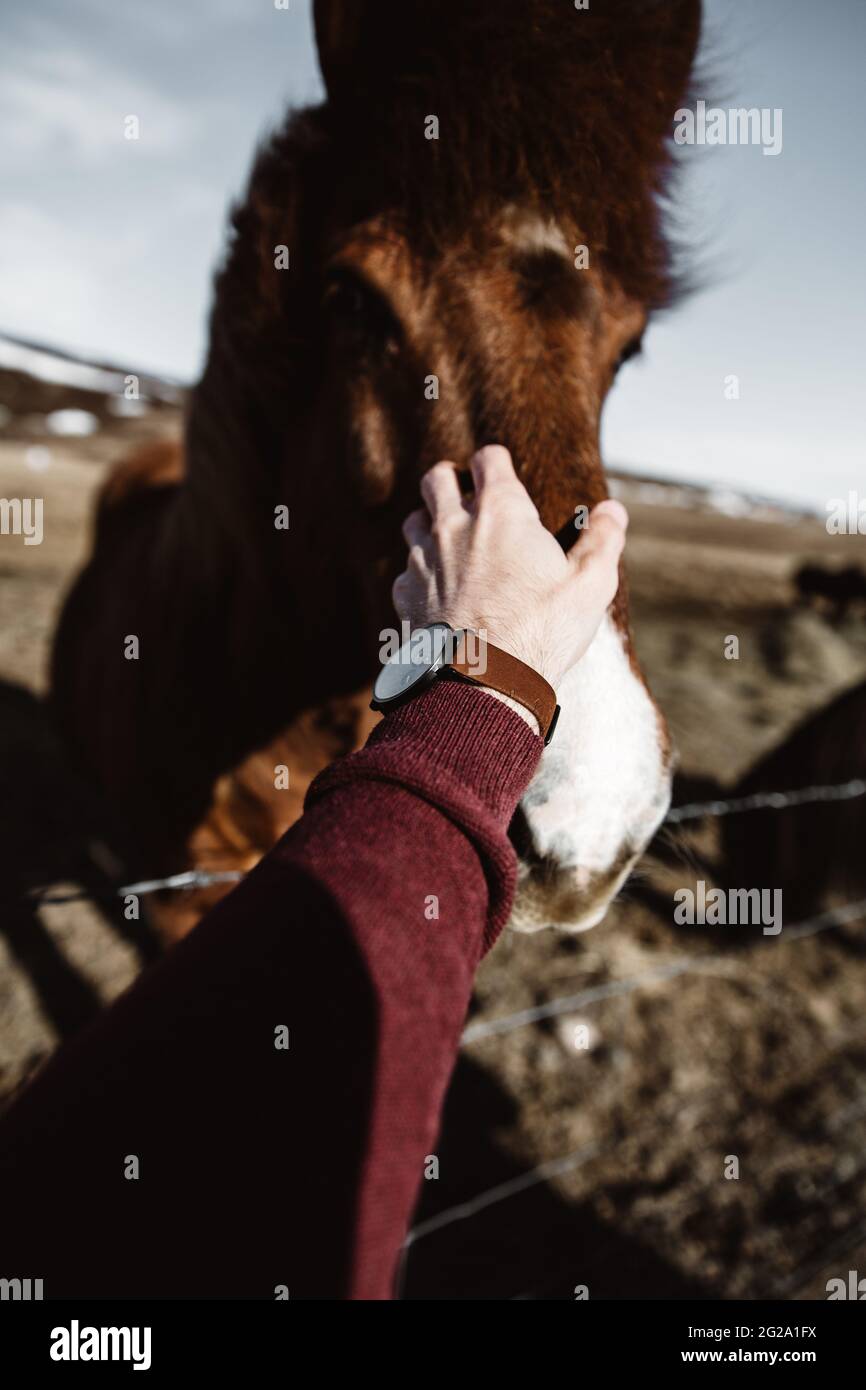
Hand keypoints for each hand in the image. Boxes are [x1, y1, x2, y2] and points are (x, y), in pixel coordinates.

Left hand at [393, 445, 627, 691]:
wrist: (484, 684)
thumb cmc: (541, 632)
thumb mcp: (590, 585)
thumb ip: (602, 540)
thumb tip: (613, 509)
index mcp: (501, 513)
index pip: (490, 460)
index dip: (497, 461)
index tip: (503, 470)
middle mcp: (454, 527)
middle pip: (437, 480)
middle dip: (450, 480)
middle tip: (466, 495)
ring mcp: (424, 560)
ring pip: (414, 522)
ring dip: (430, 524)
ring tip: (450, 541)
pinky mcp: (406, 595)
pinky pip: (405, 572)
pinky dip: (419, 575)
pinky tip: (437, 592)